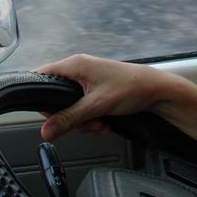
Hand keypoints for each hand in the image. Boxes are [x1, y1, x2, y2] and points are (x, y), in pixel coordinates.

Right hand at [35, 54, 169, 140]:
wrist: (155, 90)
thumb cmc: (131, 88)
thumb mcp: (96, 106)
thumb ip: (69, 118)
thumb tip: (45, 131)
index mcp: (74, 65)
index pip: (41, 77)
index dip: (41, 98)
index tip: (50, 115)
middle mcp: (78, 69)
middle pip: (57, 98)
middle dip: (70, 117)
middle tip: (86, 123)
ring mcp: (87, 79)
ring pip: (71, 106)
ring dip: (84, 120)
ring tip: (100, 123)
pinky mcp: (95, 89)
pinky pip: (83, 107)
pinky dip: (92, 118)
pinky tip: (104, 122)